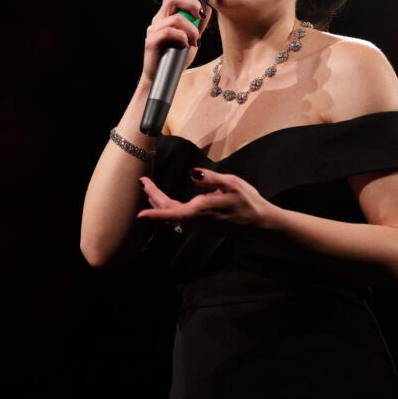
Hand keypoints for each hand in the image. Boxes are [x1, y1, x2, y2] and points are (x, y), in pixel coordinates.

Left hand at [136, 169, 271, 234]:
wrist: (258, 222)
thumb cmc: (247, 201)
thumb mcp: (231, 183)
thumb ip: (210, 178)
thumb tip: (191, 173)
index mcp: (201, 210)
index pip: (171, 213)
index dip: (154, 213)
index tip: (139, 215)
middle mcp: (197, 220)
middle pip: (168, 212)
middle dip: (153, 197)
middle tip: (143, 182)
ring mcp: (199, 225)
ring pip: (173, 216)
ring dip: (160, 204)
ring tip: (150, 190)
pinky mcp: (202, 225)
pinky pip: (180, 219)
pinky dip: (168, 210)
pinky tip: (167, 203)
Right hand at [141, 0, 212, 83]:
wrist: (161, 78)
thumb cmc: (176, 57)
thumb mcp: (193, 38)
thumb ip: (199, 23)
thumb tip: (208, 8)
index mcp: (167, 15)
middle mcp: (159, 18)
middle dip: (191, 3)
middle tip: (201, 15)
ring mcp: (154, 29)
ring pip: (176, 17)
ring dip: (191, 29)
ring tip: (196, 41)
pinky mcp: (151, 41)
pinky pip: (169, 32)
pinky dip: (182, 37)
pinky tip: (186, 45)